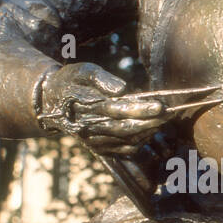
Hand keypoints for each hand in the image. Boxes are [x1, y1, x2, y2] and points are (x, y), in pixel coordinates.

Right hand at [39, 63, 172, 156]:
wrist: (51, 102)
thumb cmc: (71, 81)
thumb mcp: (82, 71)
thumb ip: (101, 78)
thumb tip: (122, 89)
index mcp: (85, 106)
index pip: (116, 109)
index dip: (139, 108)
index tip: (160, 105)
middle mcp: (88, 127)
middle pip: (124, 128)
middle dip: (150, 122)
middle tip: (170, 113)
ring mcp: (93, 140)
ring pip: (125, 142)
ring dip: (148, 132)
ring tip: (165, 120)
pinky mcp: (97, 147)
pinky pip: (122, 151)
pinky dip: (139, 143)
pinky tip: (151, 132)